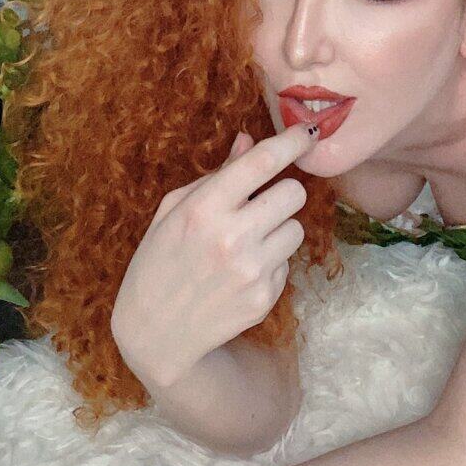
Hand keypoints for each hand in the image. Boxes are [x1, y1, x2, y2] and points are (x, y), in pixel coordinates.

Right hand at [110, 119, 316, 385]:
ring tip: (245, 245)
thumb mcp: (173, 211)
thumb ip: (216, 175)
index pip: (262, 162)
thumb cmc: (159, 261)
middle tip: (261, 205)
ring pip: (297, 229)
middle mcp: (231, 237)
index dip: (292, 141)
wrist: (155, 332)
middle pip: (294, 193)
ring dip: (278, 230)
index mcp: (203, 208)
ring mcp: (251, 271)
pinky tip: (240, 275)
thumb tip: (248, 140)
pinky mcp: (264, 298)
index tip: (309, 133)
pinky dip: (271, 263)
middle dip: (282, 194)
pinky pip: (288, 263)